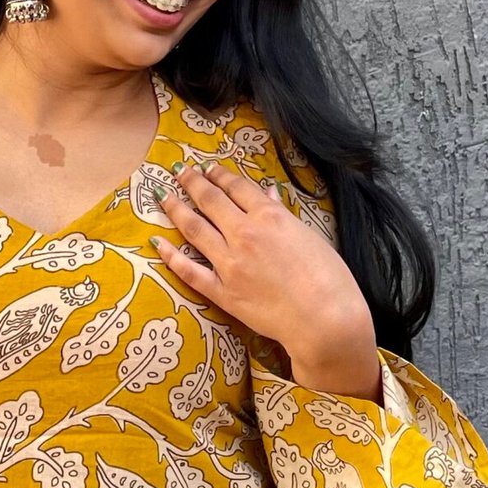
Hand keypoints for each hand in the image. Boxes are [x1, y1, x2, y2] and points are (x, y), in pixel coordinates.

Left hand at [154, 162, 382, 400]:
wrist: (325, 319)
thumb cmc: (329, 278)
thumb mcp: (310, 235)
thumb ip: (283, 214)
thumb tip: (268, 194)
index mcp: (269, 217)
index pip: (236, 188)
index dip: (219, 175)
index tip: (207, 168)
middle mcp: (243, 234)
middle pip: (210, 201)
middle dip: (192, 182)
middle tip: (179, 171)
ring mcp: (229, 263)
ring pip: (194, 228)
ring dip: (175, 209)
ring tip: (162, 195)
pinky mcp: (223, 293)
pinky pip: (190, 271)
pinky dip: (171, 256)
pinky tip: (157, 243)